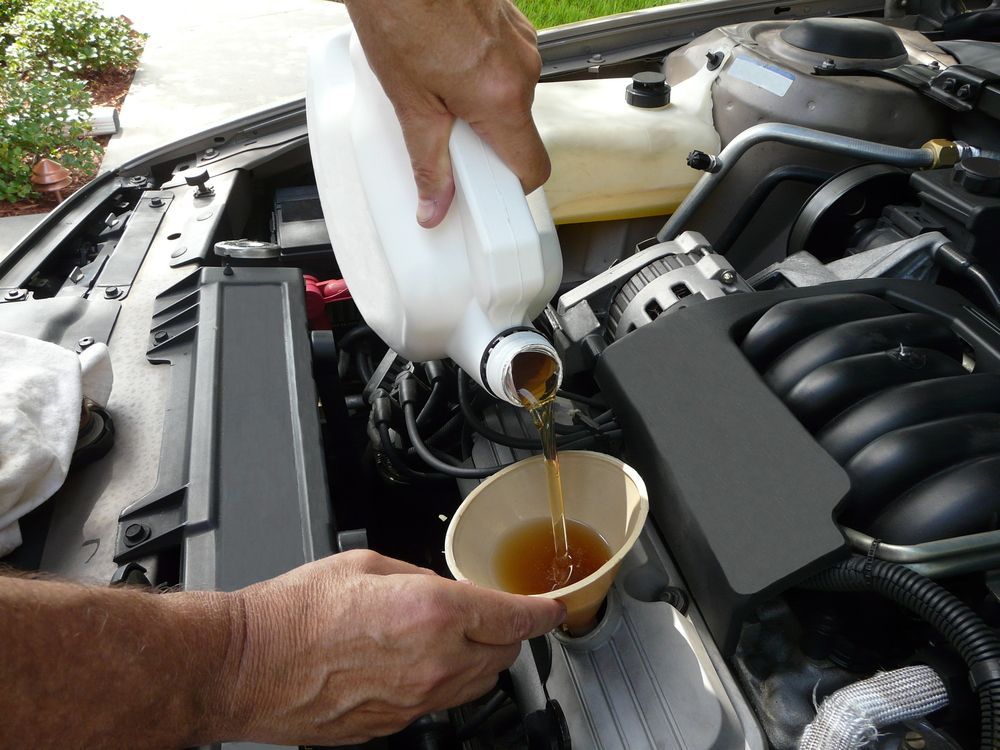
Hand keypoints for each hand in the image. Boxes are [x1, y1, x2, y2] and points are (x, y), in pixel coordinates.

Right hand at [222, 550, 564, 744]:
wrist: (249, 666)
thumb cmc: (295, 614)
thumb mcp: (366, 565)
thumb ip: (419, 577)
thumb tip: (440, 588)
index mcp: (432, 612)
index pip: (513, 617)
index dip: (542, 612)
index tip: (553, 608)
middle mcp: (434, 662)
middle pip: (503, 654)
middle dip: (510, 632)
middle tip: (500, 614)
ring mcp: (417, 701)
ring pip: (478, 684)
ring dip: (483, 659)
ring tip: (463, 637)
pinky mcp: (396, 724)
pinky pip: (442, 702)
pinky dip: (448, 681)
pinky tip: (424, 662)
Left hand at [345, 0, 550, 227]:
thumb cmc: (401, 12)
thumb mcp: (409, 102)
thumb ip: (428, 162)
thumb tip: (434, 206)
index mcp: (501, 98)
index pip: (532, 168)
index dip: (510, 188)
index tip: (486, 193)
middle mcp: (522, 69)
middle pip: (517, 132)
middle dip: (484, 141)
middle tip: (443, 133)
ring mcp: (521, 42)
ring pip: (509, 97)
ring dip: (479, 105)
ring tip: (436, 87)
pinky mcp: (512, 23)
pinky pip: (504, 67)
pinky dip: (479, 75)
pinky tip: (444, 61)